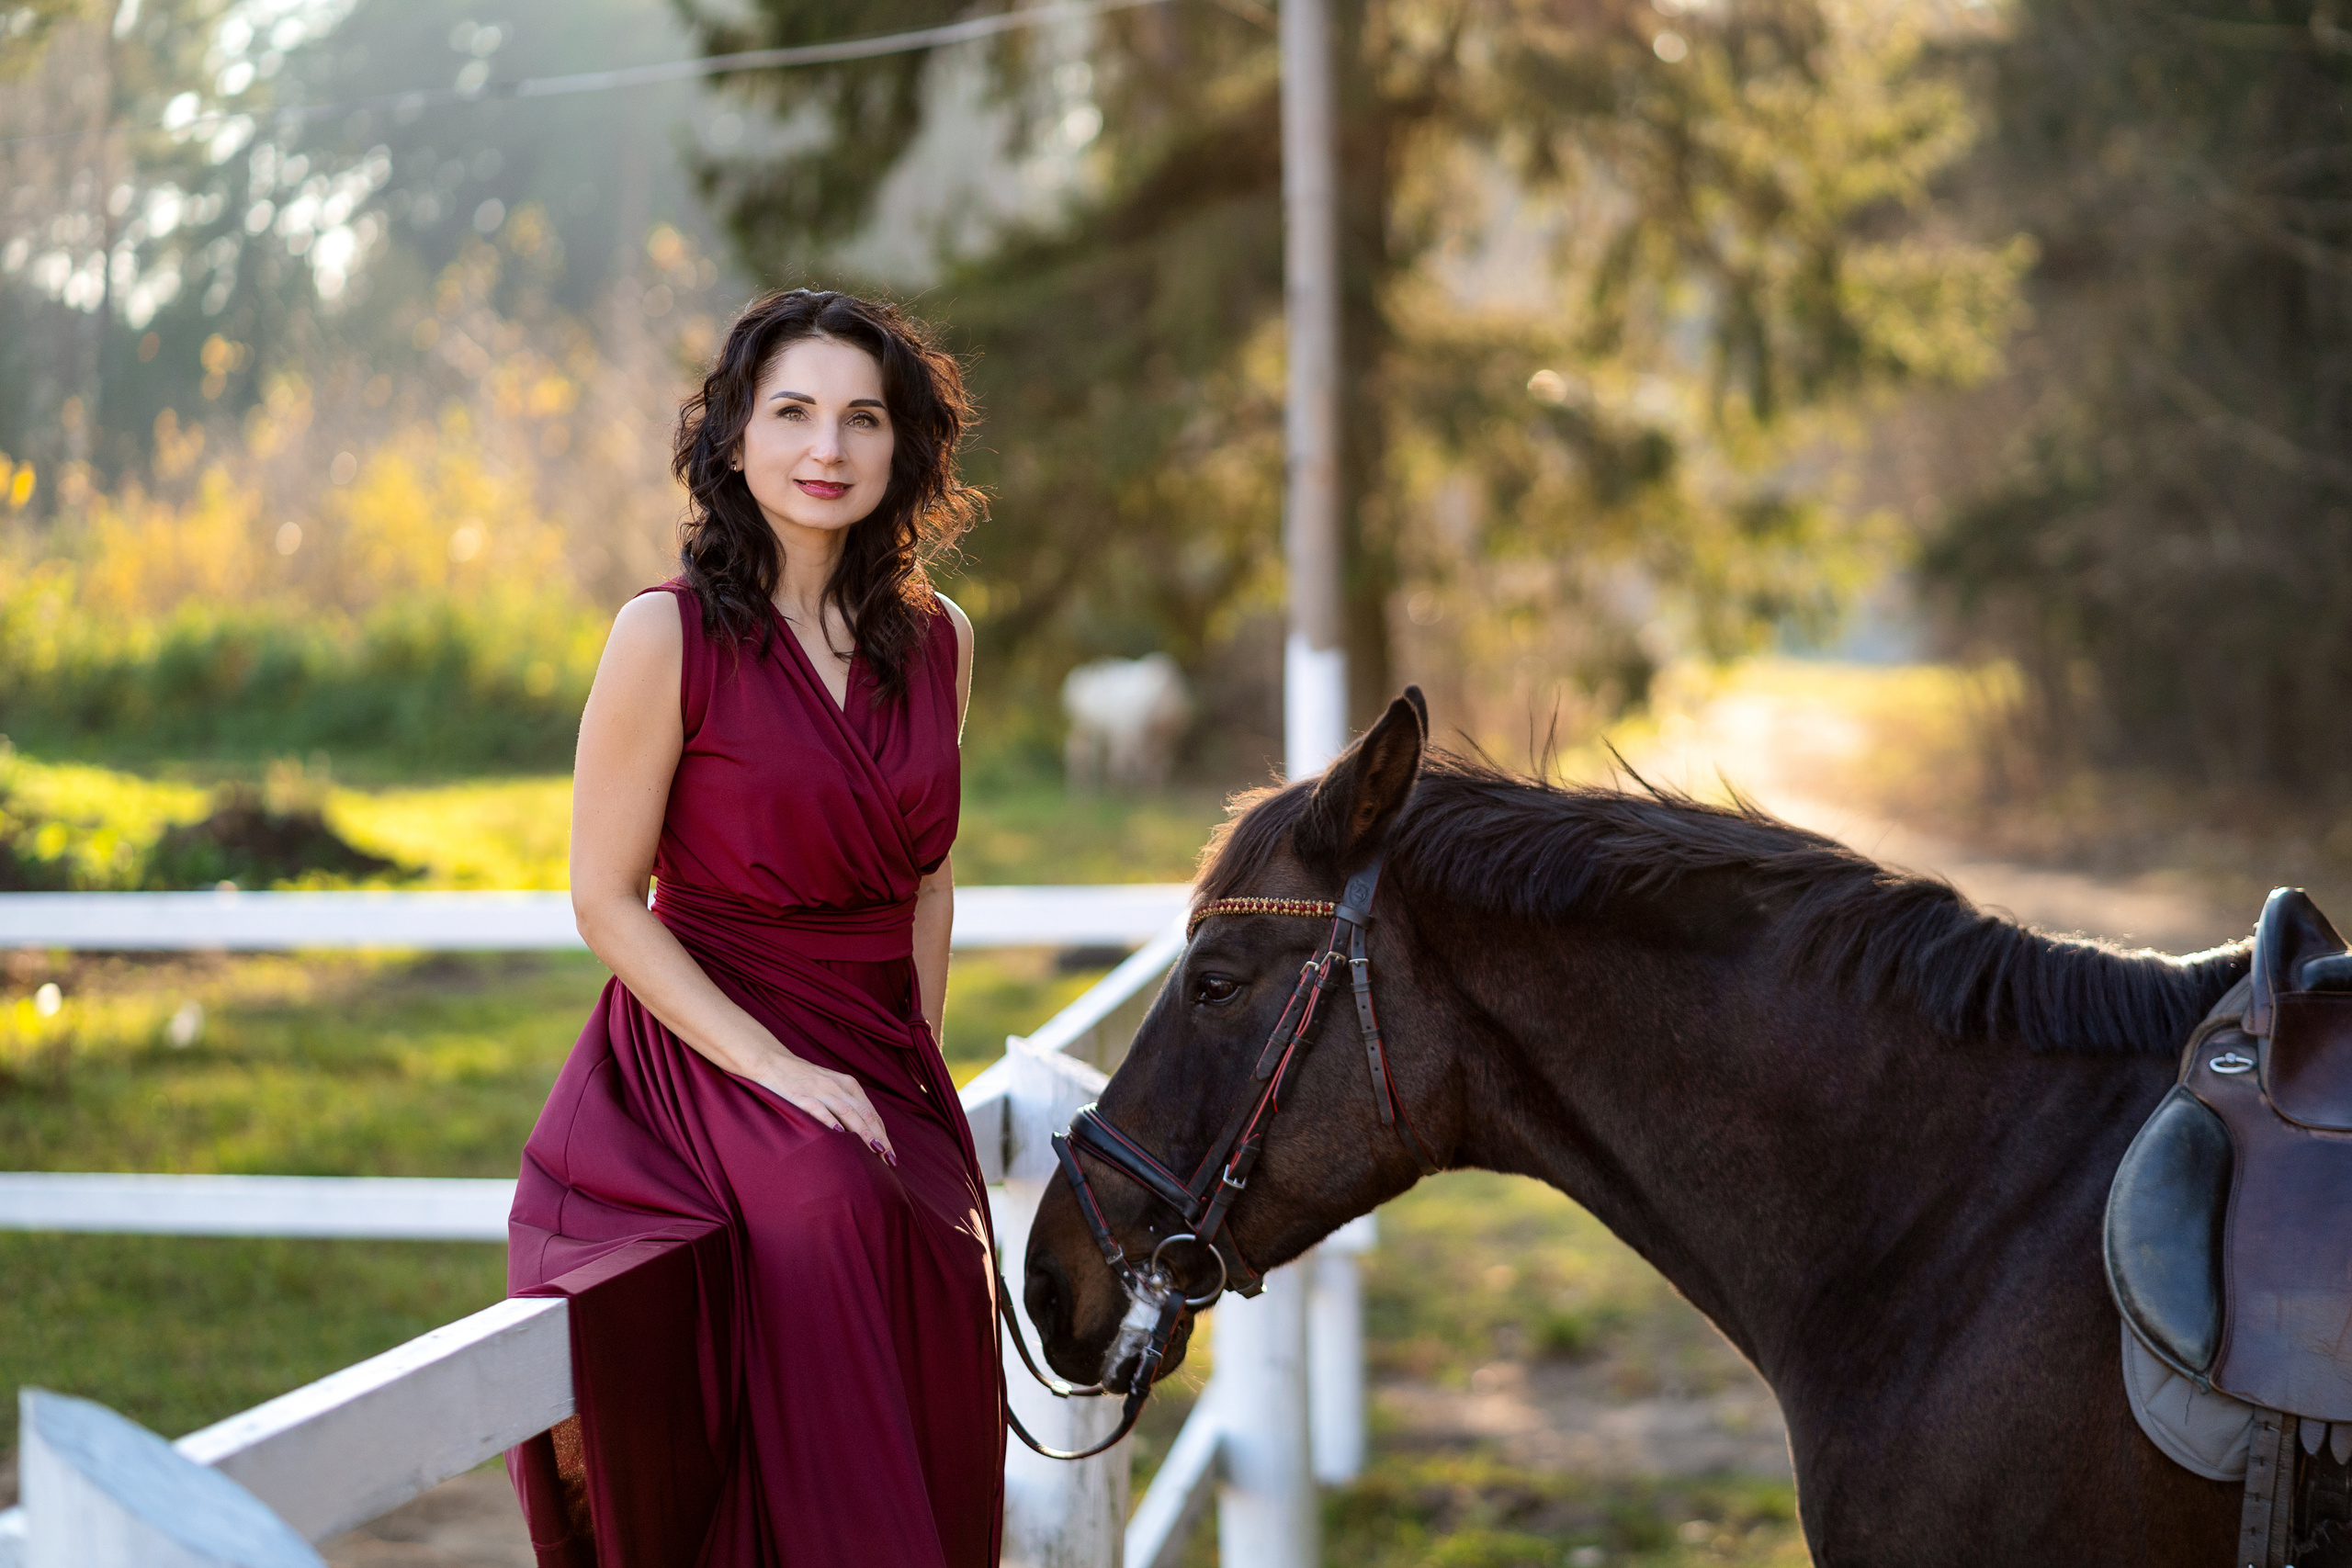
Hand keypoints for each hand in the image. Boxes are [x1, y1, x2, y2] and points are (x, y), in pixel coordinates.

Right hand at [744, 1045, 895, 1165]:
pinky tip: (840, 1134)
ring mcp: (820, 1090)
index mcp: (848, 1085)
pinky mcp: (801, 1096)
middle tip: (890, 1161)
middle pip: (865, 1115)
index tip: (891, 1156)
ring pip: (848, 1113)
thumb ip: (845, 1105)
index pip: (872, 1113)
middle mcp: (839, 1087)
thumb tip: (862, 1132)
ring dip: (863, 1133)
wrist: (772, 1062)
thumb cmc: (803, 1079)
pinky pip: (819, 1109)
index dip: (883, 1135)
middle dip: (880, 1139)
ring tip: (875, 1151)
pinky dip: (831, 1121)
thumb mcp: (830, 1087)